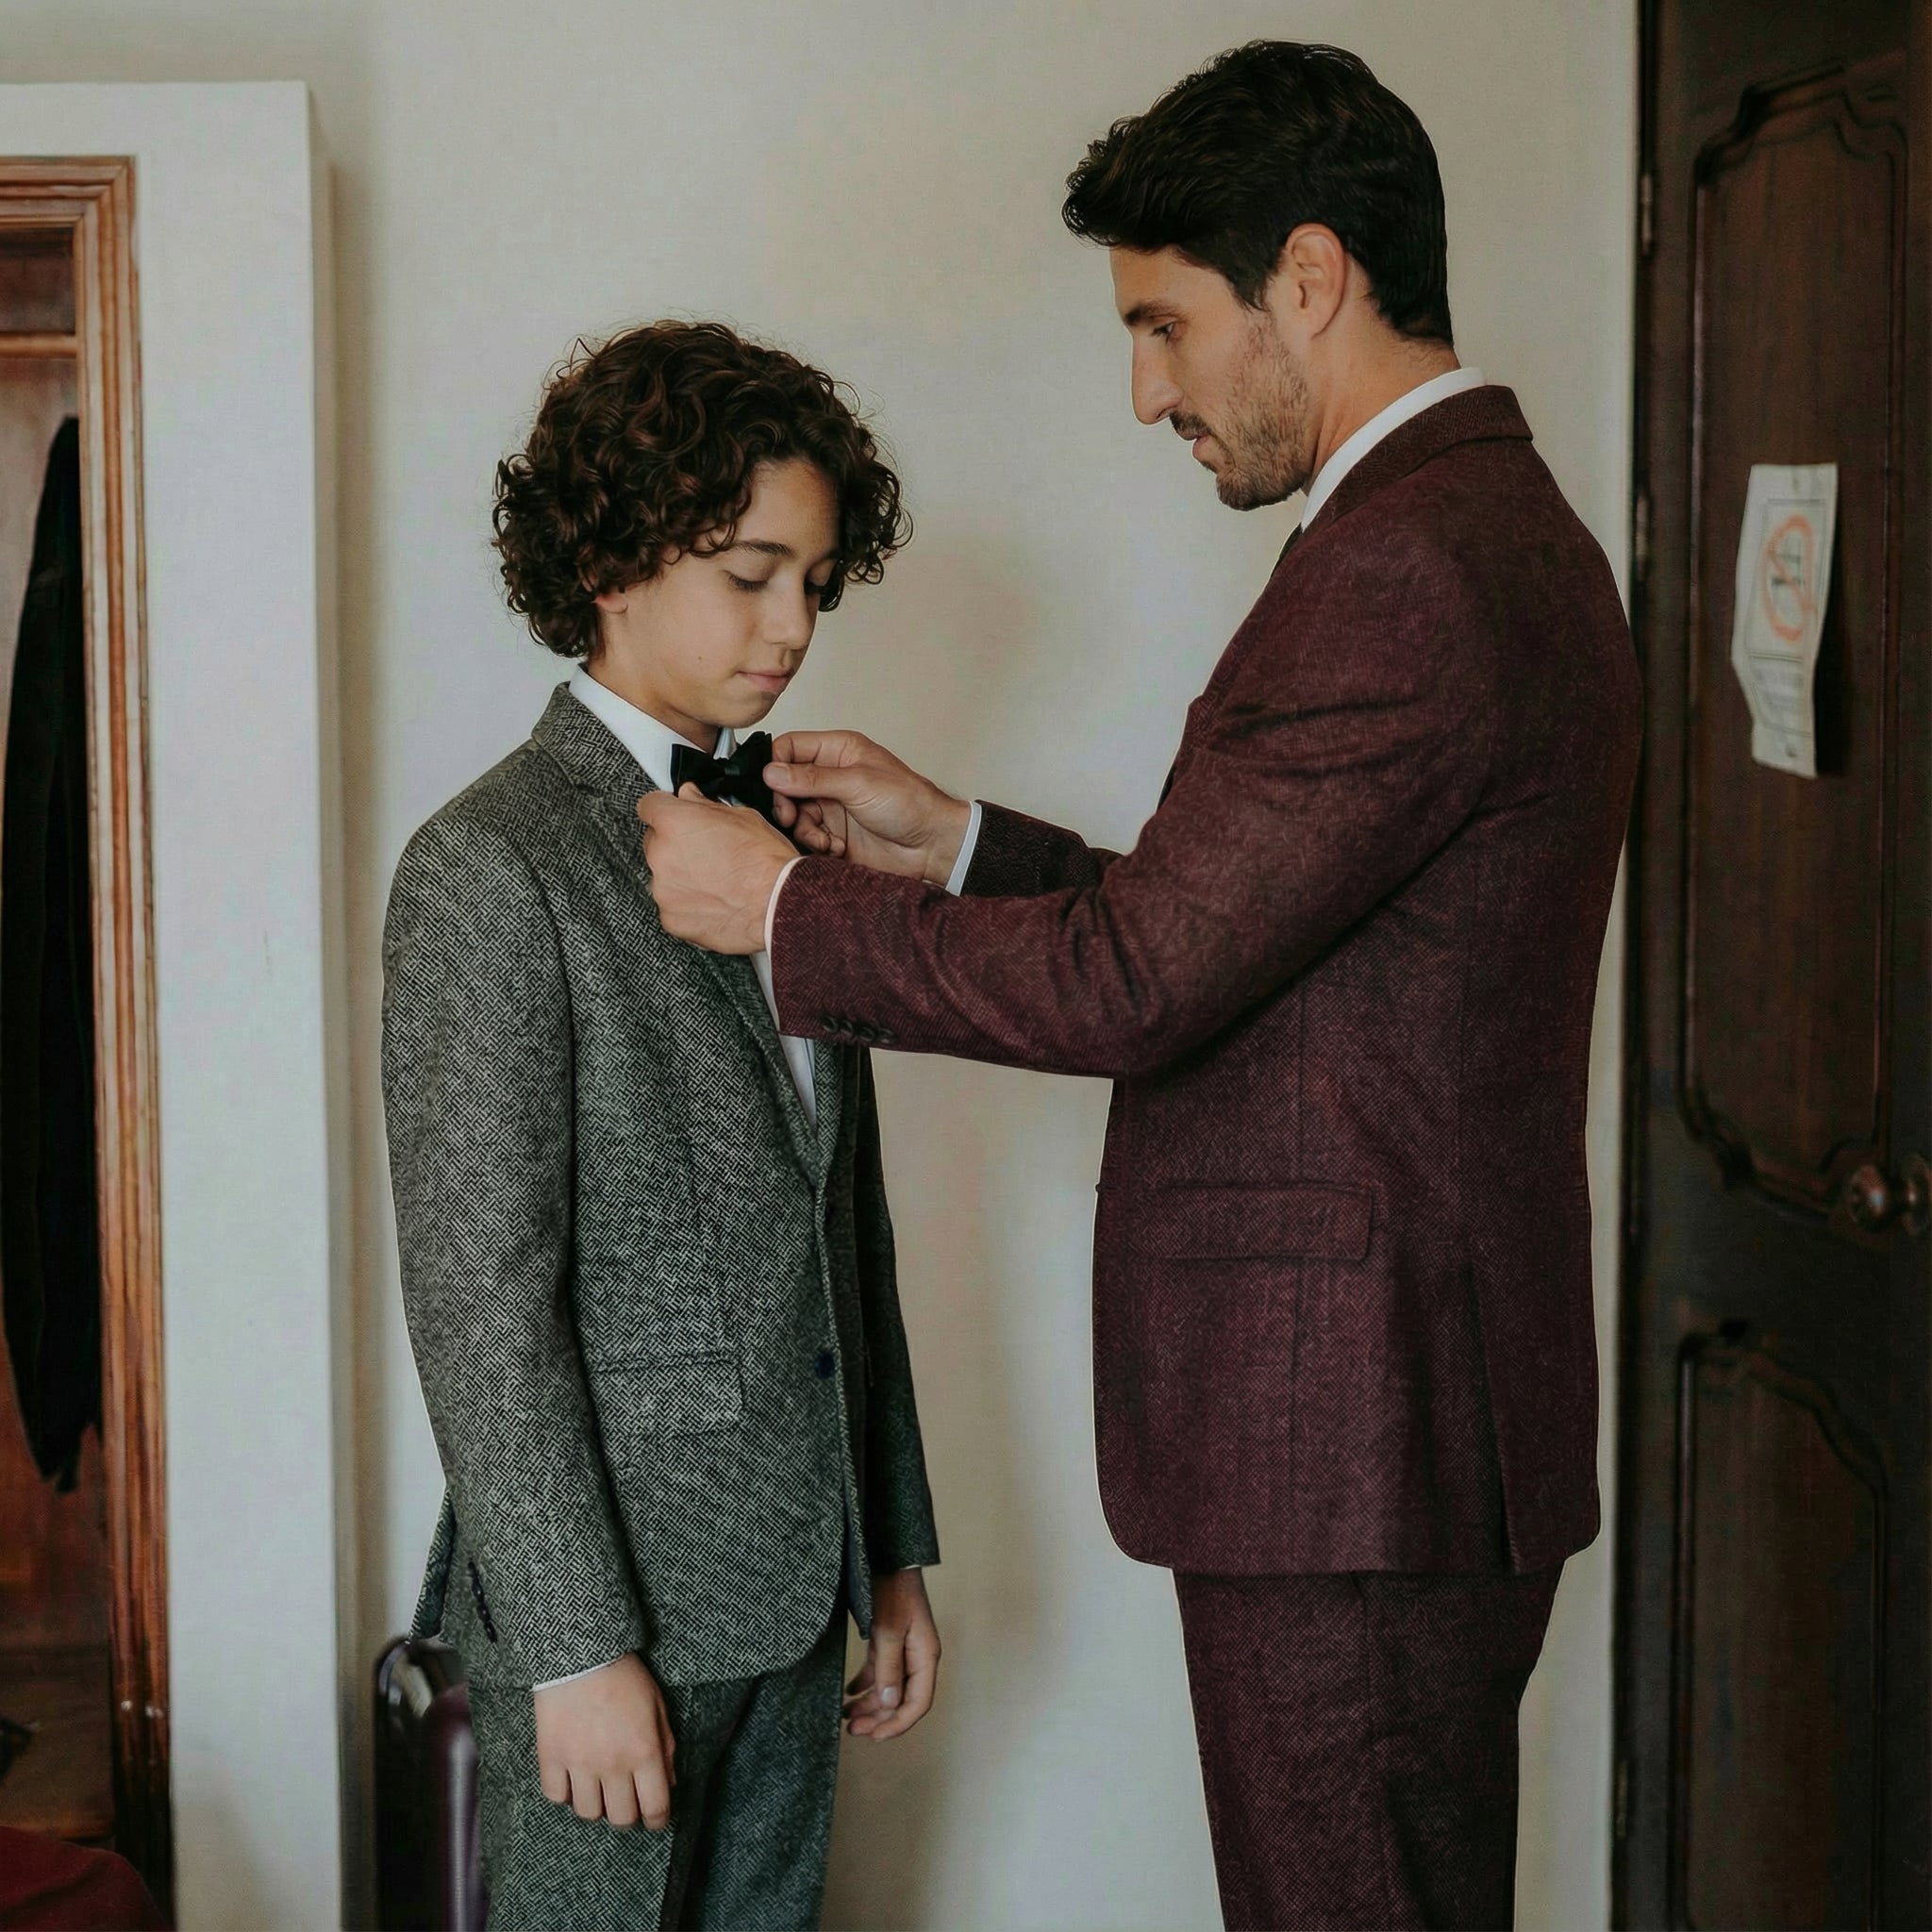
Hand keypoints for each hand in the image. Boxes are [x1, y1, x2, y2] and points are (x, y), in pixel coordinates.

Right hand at [533, 1653, 675, 1828]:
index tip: (655, 1819)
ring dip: (596, 1805)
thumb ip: (665, 1748)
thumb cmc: (624, 1677)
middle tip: (626, 1801)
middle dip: (627, 1815)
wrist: (581, 1654)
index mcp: (644, 1751)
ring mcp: (579, 1763)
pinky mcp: (551, 1757)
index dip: (657, 1821)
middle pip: (621, 1818)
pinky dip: (565, 1793)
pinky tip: (572, 1777)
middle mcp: (613, 1764)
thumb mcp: (657, 1707)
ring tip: (598, 1787)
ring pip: (588, 1813)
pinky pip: (556, 1796)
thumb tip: (668, 1784)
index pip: (655, 1808)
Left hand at [636, 786, 795, 953]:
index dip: (664, 809)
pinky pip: (671, 905)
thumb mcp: (743, 817)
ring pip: (663, 876)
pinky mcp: (671, 918)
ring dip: (680, 875)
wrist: (778, 905)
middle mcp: (661, 855)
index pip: (649, 806)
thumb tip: (691, 797)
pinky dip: (687, 904)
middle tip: (705, 851)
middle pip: (654, 842)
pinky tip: (714, 900)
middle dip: (675, 844)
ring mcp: (663, 890)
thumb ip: (705, 805)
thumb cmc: (766, 863)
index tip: (673, 814)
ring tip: (715, 880)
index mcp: (675, 823)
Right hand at [765, 732, 970, 886]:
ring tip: (824, 840)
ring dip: (803, 829)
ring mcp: (832, 806)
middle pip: (785, 784)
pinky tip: (835, 848)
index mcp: (838, 751)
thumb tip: (771, 772)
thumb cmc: (909, 804)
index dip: (776, 765)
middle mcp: (831, 776)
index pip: (790, 747)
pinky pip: (807, 837)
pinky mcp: (834, 833)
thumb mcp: (858, 784)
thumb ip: (812, 778)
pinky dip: (816, 844)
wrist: (931, 845)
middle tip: (790, 817)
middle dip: (784, 803)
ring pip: (793, 814)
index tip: (775, 786)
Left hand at [843, 1568, 940, 1741]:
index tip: (873, 1736)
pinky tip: (848, 1692)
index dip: (897, 1724)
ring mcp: (903, 1649)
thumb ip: (889, 1667)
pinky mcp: (888, 1641)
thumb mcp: (888, 1628)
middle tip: (852, 1730)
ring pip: (888, 1688)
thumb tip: (889, 1702)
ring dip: (869, 1704)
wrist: (886, 1557)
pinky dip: (864, 1685)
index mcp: (925, 1655)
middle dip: (879, 1718)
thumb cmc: (891, 1588)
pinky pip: (879, 1672)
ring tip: (846, 1716)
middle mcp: (917, 1656)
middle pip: (902, 1700)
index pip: (918, 1703)